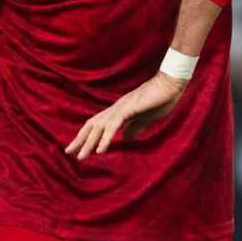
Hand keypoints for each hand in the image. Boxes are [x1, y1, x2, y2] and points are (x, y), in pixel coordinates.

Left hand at [65, 72, 187, 159]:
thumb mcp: (146, 119)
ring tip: (81, 157)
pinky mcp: (128, 109)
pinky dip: (105, 138)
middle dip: (80, 140)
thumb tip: (125, 138)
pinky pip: (113, 126)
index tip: (78, 148)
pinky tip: (100, 150)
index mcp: (119, 111)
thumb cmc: (162, 98)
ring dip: (89, 143)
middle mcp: (116, 108)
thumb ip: (135, 128)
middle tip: (69, 153)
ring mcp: (121, 108)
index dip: (87, 136)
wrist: (172, 83)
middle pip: (92, 125)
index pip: (98, 124)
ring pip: (99, 127)